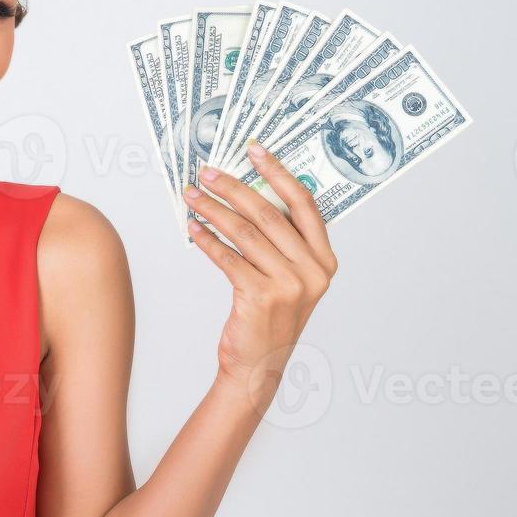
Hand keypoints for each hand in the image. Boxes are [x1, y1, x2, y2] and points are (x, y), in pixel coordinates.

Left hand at [182, 141, 338, 402]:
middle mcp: (313, 270)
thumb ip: (280, 242)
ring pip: (245, 233)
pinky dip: (207, 240)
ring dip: (213, 210)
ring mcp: (290, 285)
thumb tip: (249, 193)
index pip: (304, 203)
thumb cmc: (270, 318)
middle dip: (233, 187)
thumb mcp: (288, 277)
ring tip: (191, 196)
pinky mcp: (261, 297)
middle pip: (269, 213)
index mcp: (325, 259)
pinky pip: (228, 258)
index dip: (278, 172)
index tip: (254, 150)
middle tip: (206, 172)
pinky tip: (193, 229)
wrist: (259, 366)